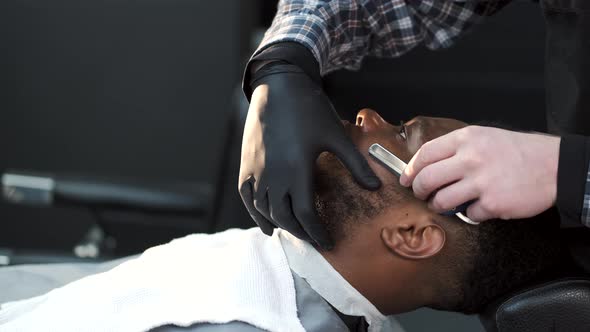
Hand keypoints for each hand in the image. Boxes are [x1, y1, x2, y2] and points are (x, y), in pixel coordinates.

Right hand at [239, 64, 380, 247]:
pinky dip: (255, 213)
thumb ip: (355, 164)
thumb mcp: (336, 136)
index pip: (305, 215)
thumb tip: (376, 187)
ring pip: (264, 210)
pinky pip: (247, 197)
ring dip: (279, 224)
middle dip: (300, 233)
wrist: (279, 85)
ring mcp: (256, 171)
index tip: (327, 243)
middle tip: (313, 239)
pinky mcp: (246, 164)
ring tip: (294, 231)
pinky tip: (266, 221)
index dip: (316, 233)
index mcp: (296, 171)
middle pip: (284, 218)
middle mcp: (273, 175)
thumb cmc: (310, 109)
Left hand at [400, 126, 559, 221]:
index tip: (406, 178)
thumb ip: (457, 148)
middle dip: (418, 191)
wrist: (553, 166)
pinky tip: (479, 206)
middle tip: (422, 194)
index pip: (425, 154)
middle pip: (426, 180)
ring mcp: (481, 182)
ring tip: (445, 204)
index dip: (410, 169)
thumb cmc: (518, 152)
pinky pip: (468, 214)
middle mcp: (470, 159)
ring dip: (438, 206)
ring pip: (441, 201)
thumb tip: (428, 164)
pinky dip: (470, 213)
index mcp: (466, 140)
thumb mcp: (484, 137)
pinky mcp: (492, 203)